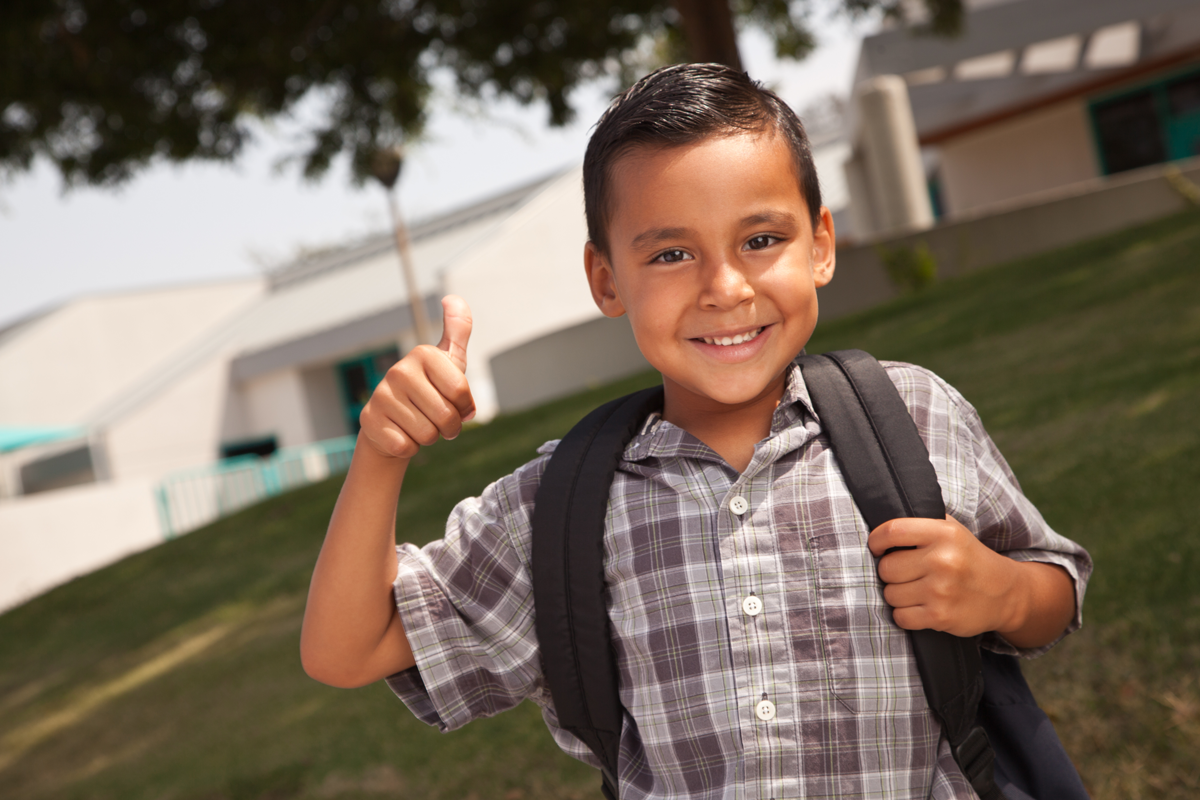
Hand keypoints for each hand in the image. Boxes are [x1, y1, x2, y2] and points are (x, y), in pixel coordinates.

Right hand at [358, 295, 475, 459]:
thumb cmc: (429, 390)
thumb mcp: (448, 361)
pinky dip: (409, 447)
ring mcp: (381, 395)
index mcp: (423, 354)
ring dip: (429, 437)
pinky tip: (401, 433)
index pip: (462, 393)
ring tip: (419, 424)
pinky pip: (406, 446)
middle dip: (449, 427)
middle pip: (446, 417)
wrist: (392, 422)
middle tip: (439, 421)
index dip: (466, 409)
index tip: (458, 406)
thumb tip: (453, 297)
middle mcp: (399, 370)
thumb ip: (457, 330)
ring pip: (427, 434)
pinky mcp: (368, 420)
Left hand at [867, 516, 1021, 637]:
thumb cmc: (969, 559)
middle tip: (907, 574)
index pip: (892, 531)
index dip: (877, 540)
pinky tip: (919, 607)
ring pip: (890, 594)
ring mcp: (941, 590)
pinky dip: (905, 615)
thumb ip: (921, 522)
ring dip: (897, 595)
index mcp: (944, 533)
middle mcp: (943, 560)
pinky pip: (901, 617)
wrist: (1006, 594)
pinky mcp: (940, 616)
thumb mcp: (953, 530)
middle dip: (890, 573)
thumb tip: (883, 522)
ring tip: (916, 591)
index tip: (877, 548)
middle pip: (887, 568)